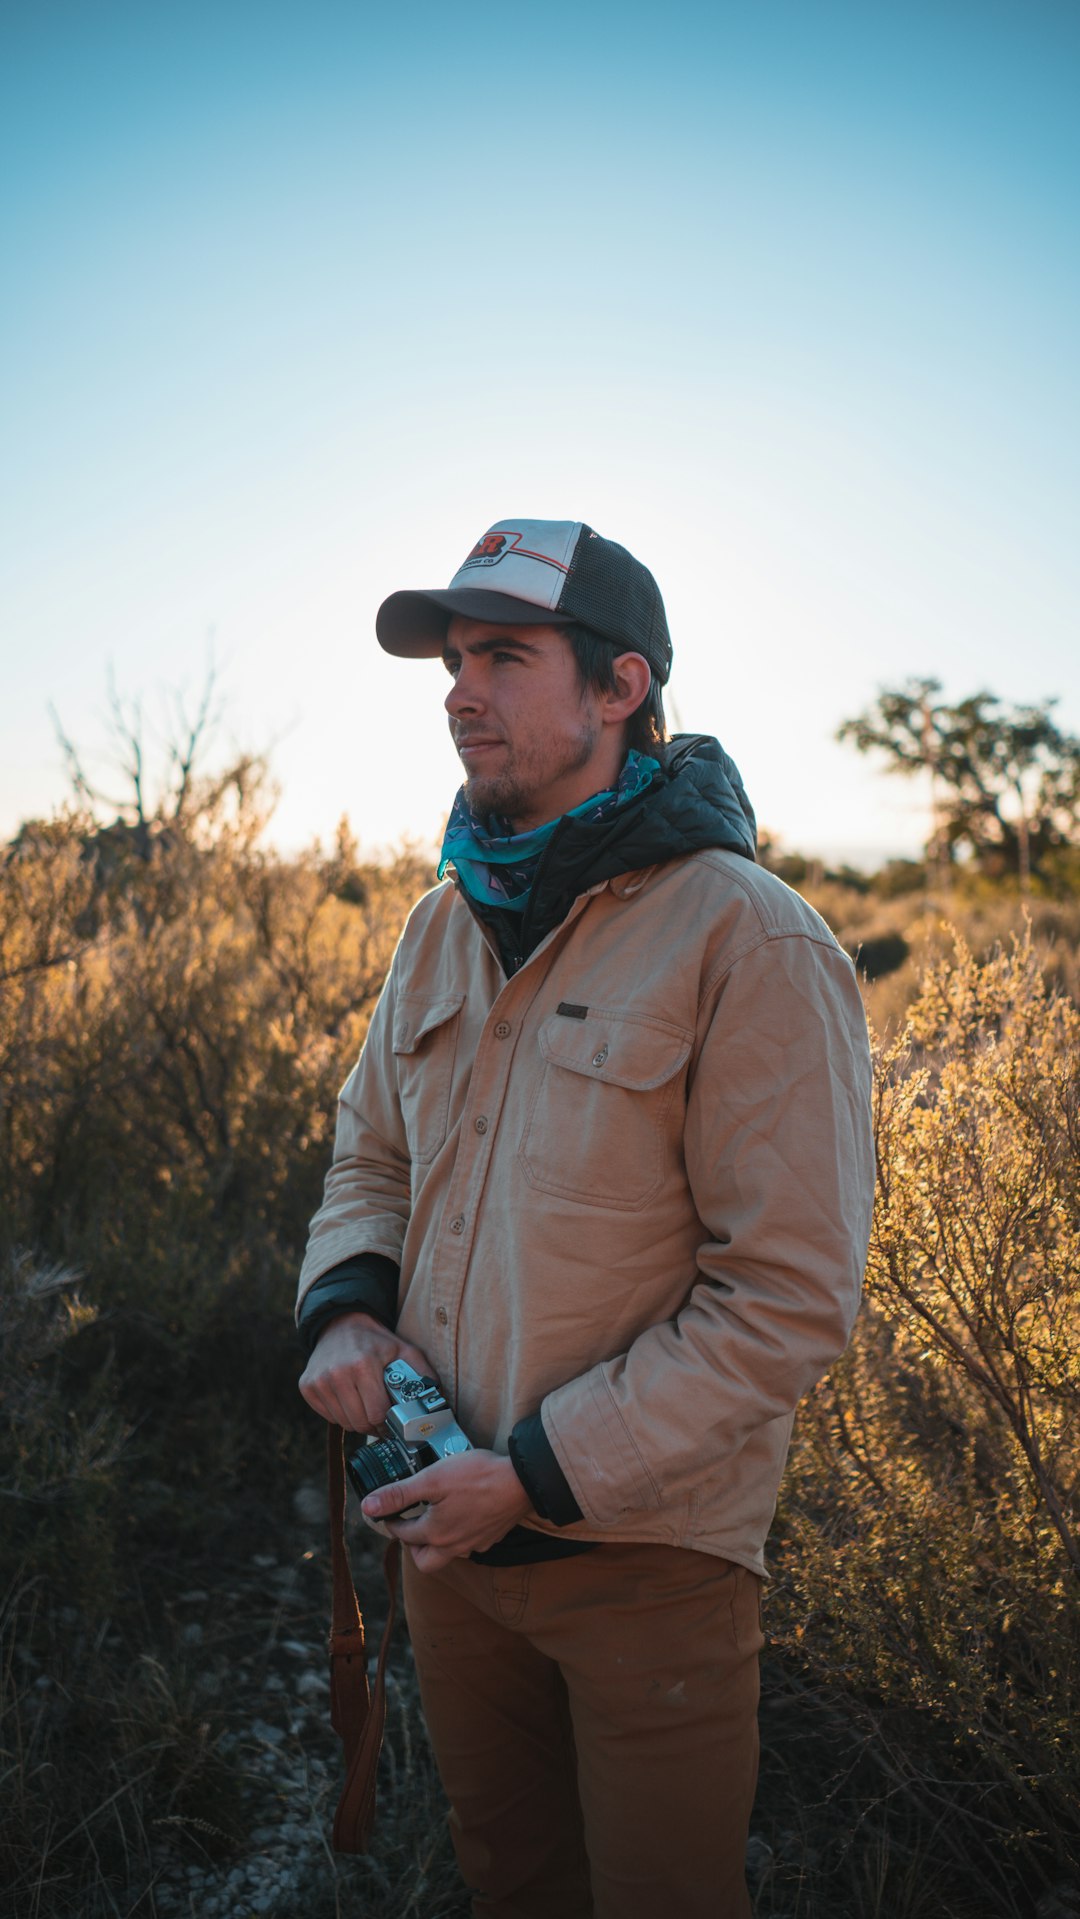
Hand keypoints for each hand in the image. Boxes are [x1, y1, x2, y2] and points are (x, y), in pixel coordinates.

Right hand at [298, 1311, 436, 1432]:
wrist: (340, 1324)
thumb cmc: (375, 1341)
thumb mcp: (403, 1350)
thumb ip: (423, 1374)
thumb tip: (438, 1400)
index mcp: (363, 1365)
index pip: (377, 1413)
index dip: (388, 1421)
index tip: (392, 1420)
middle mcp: (337, 1374)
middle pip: (360, 1422)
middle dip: (374, 1424)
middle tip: (380, 1417)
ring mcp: (319, 1381)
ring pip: (344, 1422)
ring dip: (357, 1420)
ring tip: (365, 1406)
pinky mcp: (307, 1387)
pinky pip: (328, 1417)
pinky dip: (340, 1414)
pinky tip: (348, 1399)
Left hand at [361, 1449, 532, 1573]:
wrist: (522, 1481)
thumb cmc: (477, 1477)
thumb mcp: (432, 1479)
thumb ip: (399, 1494)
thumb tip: (368, 1507)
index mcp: (436, 1534)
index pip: (404, 1535)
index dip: (391, 1522)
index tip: (388, 1513)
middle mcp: (454, 1546)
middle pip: (425, 1561)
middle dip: (413, 1547)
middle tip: (410, 1526)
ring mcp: (475, 1544)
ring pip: (447, 1554)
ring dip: (436, 1543)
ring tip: (434, 1519)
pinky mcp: (491, 1537)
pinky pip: (468, 1545)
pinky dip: (458, 1536)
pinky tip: (462, 1517)